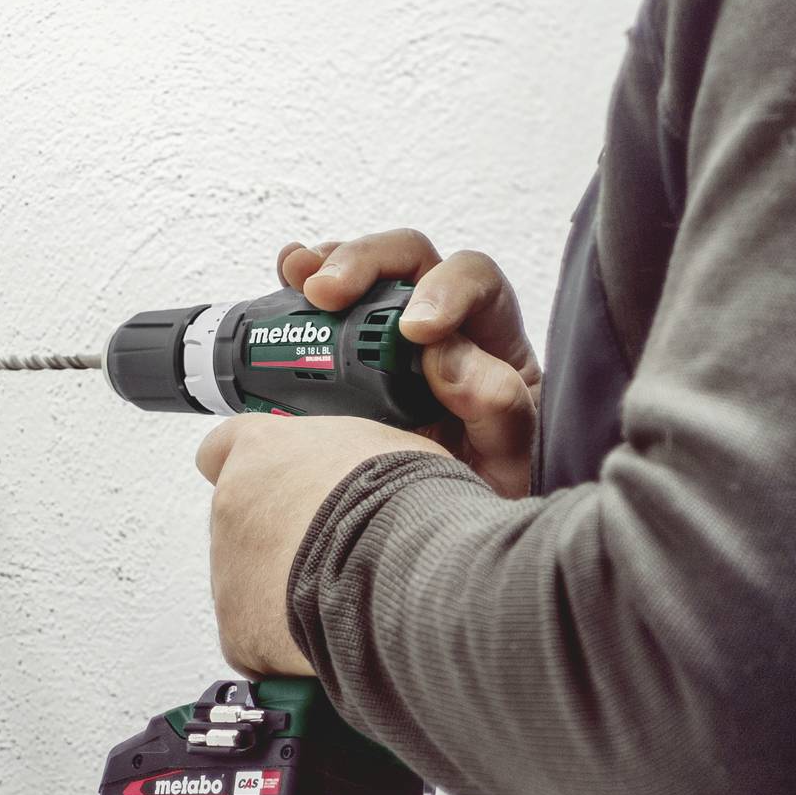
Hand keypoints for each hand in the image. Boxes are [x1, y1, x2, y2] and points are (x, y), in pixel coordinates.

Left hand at [196, 414, 451, 676]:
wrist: (405, 569)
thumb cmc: (404, 502)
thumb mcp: (389, 451)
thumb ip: (351, 460)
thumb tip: (370, 479)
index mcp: (262, 450)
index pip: (221, 450)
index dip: (250, 473)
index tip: (273, 487)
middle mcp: (231, 505)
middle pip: (241, 525)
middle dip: (281, 542)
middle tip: (335, 553)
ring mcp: (228, 571)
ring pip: (250, 587)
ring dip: (287, 593)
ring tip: (347, 598)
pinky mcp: (239, 632)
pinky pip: (260, 640)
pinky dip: (290, 644)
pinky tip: (335, 634)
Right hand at [280, 231, 540, 498]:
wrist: (441, 534)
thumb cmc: (485, 494)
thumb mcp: (508, 464)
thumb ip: (498, 409)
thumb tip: (446, 356)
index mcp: (493, 342)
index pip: (475, 281)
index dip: (445, 290)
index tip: (414, 330)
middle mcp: (446, 326)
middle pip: (409, 260)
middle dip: (366, 263)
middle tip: (327, 294)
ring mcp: (392, 338)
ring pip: (364, 271)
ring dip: (329, 264)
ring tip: (299, 278)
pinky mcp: (346, 357)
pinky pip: (325, 303)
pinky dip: (303, 284)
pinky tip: (287, 279)